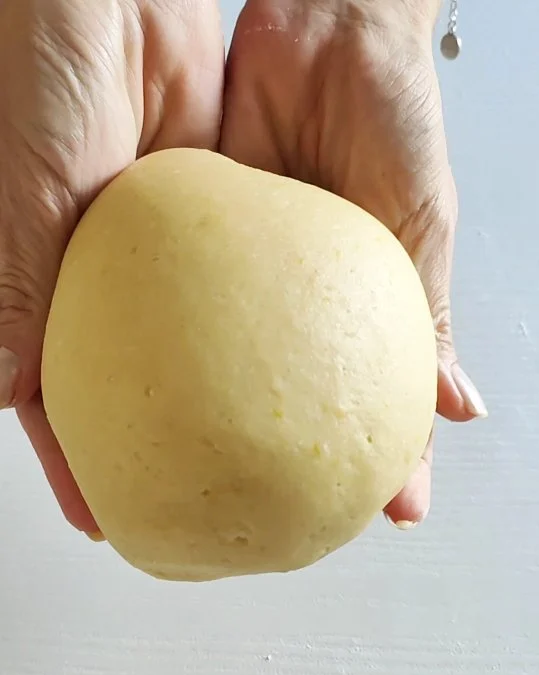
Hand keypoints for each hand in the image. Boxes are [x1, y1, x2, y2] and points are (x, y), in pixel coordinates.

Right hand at [0, 0, 222, 533]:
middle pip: (125, 384)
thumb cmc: (36, 60)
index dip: (74, 461)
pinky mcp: (206, 220)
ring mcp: (154, 256)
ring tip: (246, 459)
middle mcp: (95, 276)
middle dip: (153, 447)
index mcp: (37, 279)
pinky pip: (231, 291)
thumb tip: (8, 392)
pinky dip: (250, 334)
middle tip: (187, 506)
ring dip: (212, 401)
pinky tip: (276, 373)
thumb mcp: (22, 184)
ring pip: (182, 348)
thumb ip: (15, 287)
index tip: (104, 516)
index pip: (52, 394)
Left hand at [220, 0, 486, 526]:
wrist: (329, 26)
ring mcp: (251, 280)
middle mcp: (303, 305)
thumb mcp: (420, 226)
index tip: (383, 515)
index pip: (376, 399)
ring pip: (234, 365)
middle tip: (279, 518)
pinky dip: (175, 345)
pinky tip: (163, 390)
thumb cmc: (391, 114)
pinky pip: (185, 301)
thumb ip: (428, 317)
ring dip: (222, 420)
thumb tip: (454, 407)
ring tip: (209, 479)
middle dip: (292, 459)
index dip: (383, 461)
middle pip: (298, 398)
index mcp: (362, 308)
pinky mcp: (205, 244)